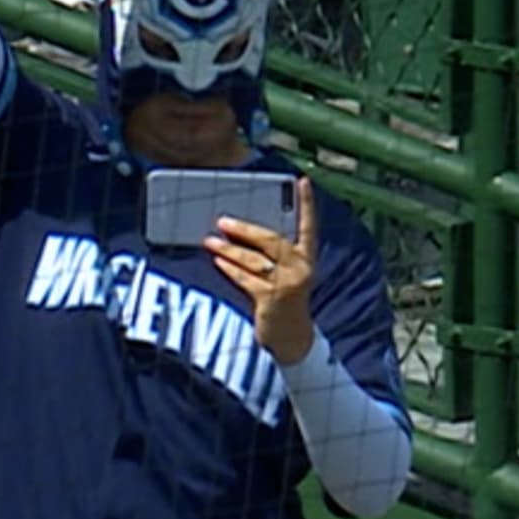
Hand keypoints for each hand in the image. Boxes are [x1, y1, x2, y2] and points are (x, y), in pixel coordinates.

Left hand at [206, 177, 319, 365]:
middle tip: (222, 220)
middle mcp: (302, 268)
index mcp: (307, 257)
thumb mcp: (284, 273)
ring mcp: (289, 284)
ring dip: (228, 249)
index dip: (307, 203)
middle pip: (272, 240)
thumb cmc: (282, 297)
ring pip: (254, 259)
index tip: (302, 181)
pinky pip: (246, 278)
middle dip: (245, 229)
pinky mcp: (273, 298)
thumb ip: (271, 254)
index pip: (309, 226)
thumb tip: (236, 230)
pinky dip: (230, 269)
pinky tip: (218, 261)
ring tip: (209, 240)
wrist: (292, 337)